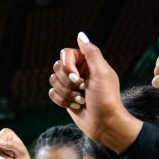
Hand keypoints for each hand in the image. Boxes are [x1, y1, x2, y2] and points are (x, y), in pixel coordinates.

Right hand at [0, 128, 33, 158]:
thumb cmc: (22, 157)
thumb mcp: (21, 150)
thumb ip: (12, 144)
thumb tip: (0, 142)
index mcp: (6, 132)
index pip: (0, 139)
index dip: (7, 147)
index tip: (14, 152)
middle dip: (5, 152)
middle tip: (12, 155)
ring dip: (3, 157)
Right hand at [49, 33, 136, 151]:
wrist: (104, 124)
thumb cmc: (106, 98)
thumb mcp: (102, 72)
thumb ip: (91, 52)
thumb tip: (80, 35)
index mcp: (88, 63)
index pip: (65, 54)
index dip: (68, 66)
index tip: (79, 78)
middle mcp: (78, 72)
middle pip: (57, 68)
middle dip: (68, 82)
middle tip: (82, 89)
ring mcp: (71, 85)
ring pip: (53, 81)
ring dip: (67, 93)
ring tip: (81, 100)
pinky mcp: (65, 97)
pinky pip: (52, 93)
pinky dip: (62, 101)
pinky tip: (75, 106)